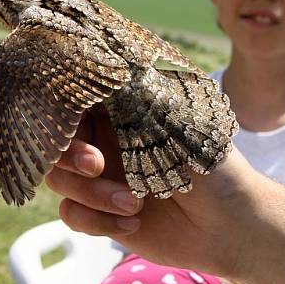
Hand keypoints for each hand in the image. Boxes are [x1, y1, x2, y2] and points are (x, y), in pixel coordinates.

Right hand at [46, 110, 256, 277]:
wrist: (231, 223)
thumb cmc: (208, 161)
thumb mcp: (168, 117)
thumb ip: (126, 92)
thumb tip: (88, 60)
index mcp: (116, 106)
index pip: (67, 97)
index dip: (60, 111)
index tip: (75, 125)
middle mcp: (102, 137)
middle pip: (53, 140)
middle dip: (70, 156)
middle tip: (97, 165)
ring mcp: (98, 175)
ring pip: (58, 179)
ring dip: (92, 194)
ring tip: (134, 203)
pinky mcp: (99, 210)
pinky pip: (71, 213)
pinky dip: (98, 220)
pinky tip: (134, 221)